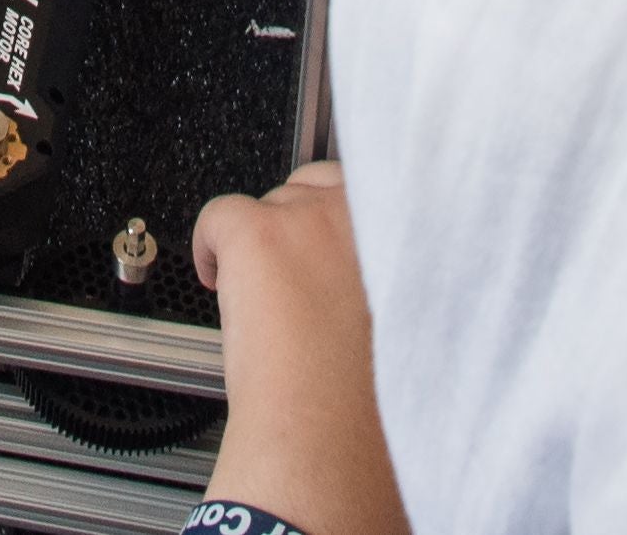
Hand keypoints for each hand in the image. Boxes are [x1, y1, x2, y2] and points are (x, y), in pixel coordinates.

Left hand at [195, 164, 407, 534]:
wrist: (331, 438)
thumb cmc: (377, 403)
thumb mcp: (417, 328)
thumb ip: (406, 287)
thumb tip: (380, 280)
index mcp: (414, 237)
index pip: (375, 195)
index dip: (345, 226)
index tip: (331, 250)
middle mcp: (365, 214)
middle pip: (319, 188)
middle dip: (302, 226)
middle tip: (294, 278)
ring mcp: (311, 219)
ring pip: (272, 203)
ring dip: (265, 242)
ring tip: (265, 296)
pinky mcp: (259, 233)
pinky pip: (218, 218)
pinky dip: (209, 248)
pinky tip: (217, 280)